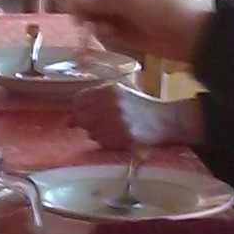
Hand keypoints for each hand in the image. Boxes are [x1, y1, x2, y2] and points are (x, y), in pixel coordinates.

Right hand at [68, 0, 213, 68]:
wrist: (190, 36)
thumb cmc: (162, 10)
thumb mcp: (130, 3)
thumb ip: (100, 1)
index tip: (73, 7)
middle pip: (99, 2)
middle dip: (90, 12)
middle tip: (81, 22)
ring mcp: (130, 15)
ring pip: (104, 18)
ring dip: (99, 24)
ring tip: (104, 30)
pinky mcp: (132, 34)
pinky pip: (113, 32)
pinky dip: (109, 35)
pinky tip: (111, 36)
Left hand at [76, 82, 204, 151]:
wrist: (165, 120)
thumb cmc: (139, 106)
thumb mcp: (118, 94)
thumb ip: (93, 102)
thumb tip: (68, 121)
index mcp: (109, 89)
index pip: (78, 101)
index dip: (80, 110)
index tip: (88, 114)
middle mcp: (111, 104)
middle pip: (82, 119)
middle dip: (89, 124)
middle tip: (105, 124)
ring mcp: (117, 121)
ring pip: (92, 133)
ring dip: (99, 135)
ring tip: (115, 130)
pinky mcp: (124, 137)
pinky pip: (104, 144)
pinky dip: (108, 143)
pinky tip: (120, 137)